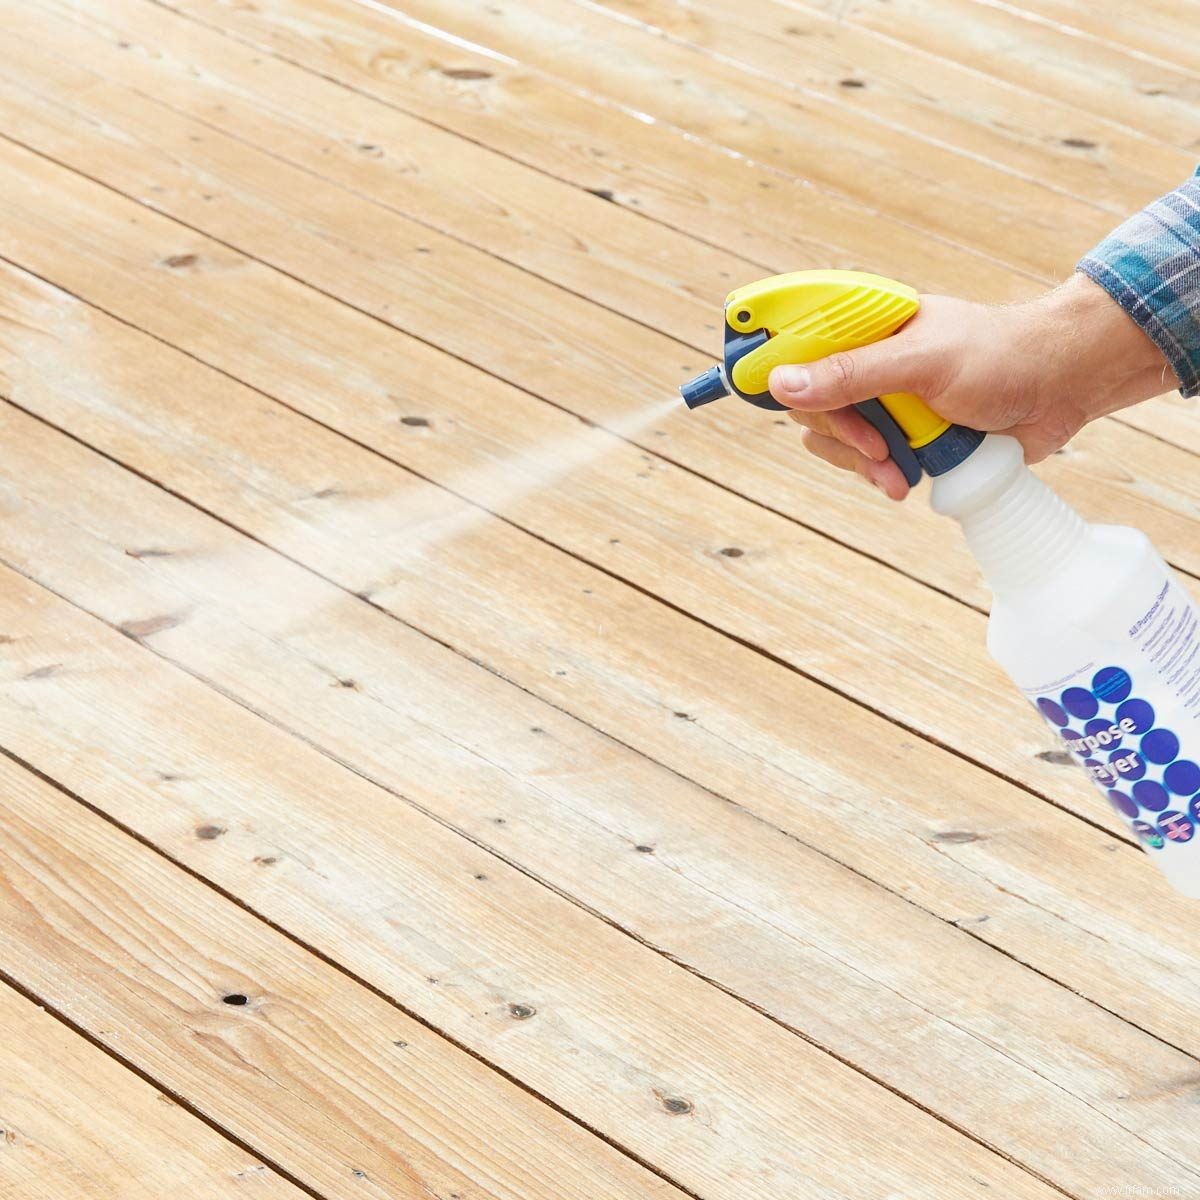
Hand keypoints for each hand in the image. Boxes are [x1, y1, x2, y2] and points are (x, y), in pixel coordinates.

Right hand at [767, 272, 1174, 499]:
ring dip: (858, 462)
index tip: (738, 381)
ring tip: (899, 471)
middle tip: (875, 446)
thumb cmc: (1002, 356)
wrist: (1061, 390)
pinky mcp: (899, 435)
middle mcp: (865, 359)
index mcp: (865, 324)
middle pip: (807, 401)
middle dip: (837, 433)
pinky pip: (860, 462)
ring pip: (829, 439)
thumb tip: (781, 382)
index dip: (764, 359)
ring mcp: (881, 400)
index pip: (791, 337)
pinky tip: (905, 480)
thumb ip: (852, 373)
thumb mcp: (922, 362)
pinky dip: (877, 475)